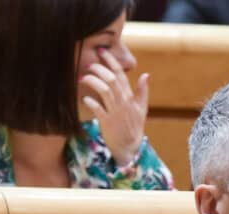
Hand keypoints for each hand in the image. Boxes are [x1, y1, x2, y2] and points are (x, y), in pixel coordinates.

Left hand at [79, 48, 149, 169]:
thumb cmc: (134, 126)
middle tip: (89, 64)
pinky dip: (90, 102)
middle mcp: (123, 102)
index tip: (101, 51)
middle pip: (111, 80)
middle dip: (99, 69)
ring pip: (104, 91)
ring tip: (83, 78)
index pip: (120, 74)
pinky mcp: (107, 122)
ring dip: (93, 81)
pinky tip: (84, 98)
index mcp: (130, 97)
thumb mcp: (142, 108)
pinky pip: (98, 109)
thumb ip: (143, 90)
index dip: (111, 61)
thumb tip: (146, 74)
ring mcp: (115, 112)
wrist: (130, 147)